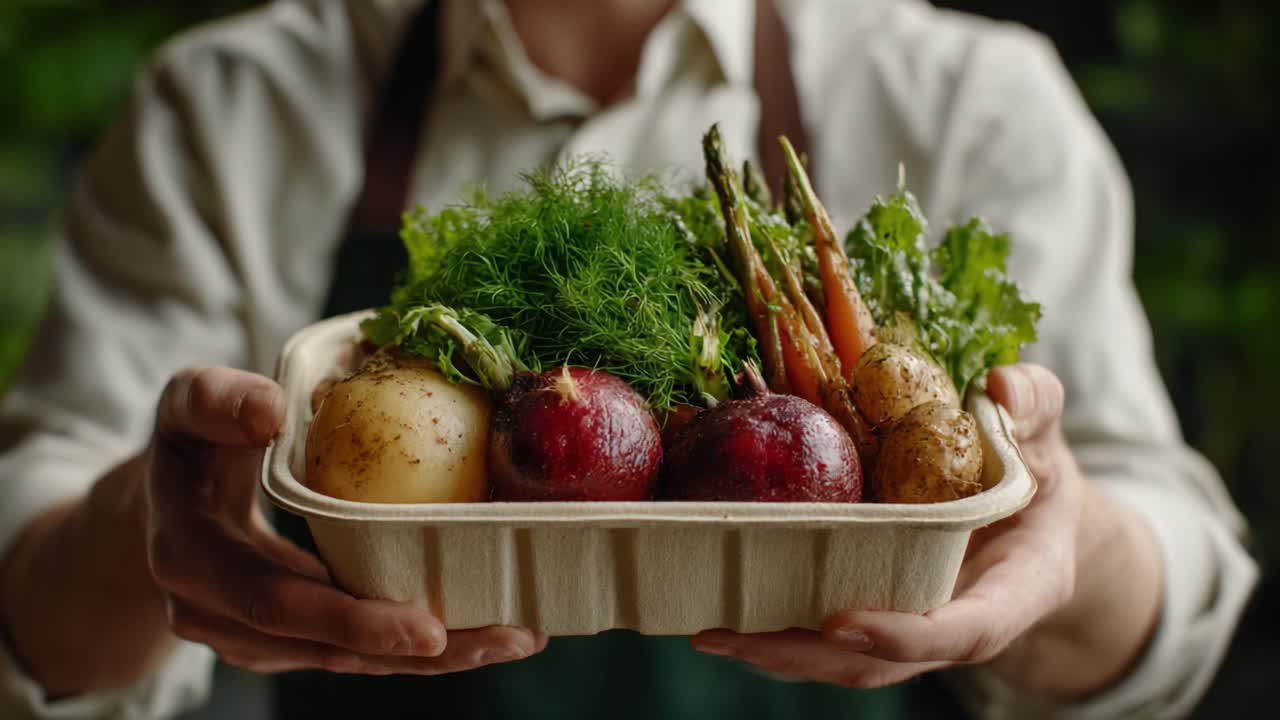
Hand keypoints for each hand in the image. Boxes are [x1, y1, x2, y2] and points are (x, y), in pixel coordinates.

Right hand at [146, 367, 546, 674]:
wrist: (160, 504)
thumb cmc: (187, 444)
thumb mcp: (186, 406)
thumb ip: (216, 400)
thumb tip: (271, 409)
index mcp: (194, 560)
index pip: (277, 603)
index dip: (352, 621)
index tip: (428, 628)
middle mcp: (221, 616)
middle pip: (330, 650)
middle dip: (422, 652)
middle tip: (507, 636)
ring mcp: (256, 638)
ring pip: (352, 662)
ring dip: (437, 659)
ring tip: (515, 636)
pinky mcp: (291, 641)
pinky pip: (358, 651)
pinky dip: (420, 646)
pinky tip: (484, 630)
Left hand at [691, 363, 1086, 688]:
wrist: (1032, 517)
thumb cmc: (1038, 471)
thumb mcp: (1044, 433)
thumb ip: (1034, 405)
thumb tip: (1003, 385)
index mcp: (1015, 589)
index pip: (963, 631)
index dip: (903, 635)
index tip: (841, 622)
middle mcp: (958, 622)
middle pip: (880, 661)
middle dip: (803, 656)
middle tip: (728, 634)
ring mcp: (914, 627)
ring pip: (843, 659)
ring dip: (774, 652)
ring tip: (707, 627)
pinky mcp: (877, 611)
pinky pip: (825, 632)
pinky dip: (775, 626)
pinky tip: (720, 604)